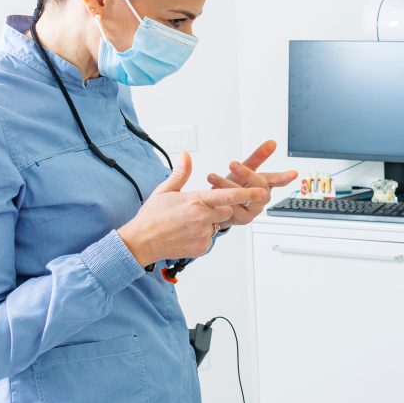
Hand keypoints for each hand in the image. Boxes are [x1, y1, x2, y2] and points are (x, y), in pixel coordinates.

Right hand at [117, 151, 267, 265]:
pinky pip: (209, 240)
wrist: (142, 242)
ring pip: (217, 226)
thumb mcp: (165, 190)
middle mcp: (202, 217)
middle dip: (218, 210)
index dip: (247, 193)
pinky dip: (201, 237)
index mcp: (196, 200)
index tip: (262, 191)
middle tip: (196, 212)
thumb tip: (186, 156)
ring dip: (208, 224)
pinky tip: (185, 235)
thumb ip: (180, 173)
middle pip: (225, 210)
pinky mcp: (202, 247)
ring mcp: (203, 233)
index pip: (228, 195)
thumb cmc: (152, 216)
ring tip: (186, 224)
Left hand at [206, 140, 297, 226]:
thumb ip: (258, 156)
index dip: (284, 177)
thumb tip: (272, 143)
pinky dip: (223, 201)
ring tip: (213, 178)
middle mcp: (262, 197)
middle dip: (247, 174)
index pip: (276, 179)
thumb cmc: (234, 185)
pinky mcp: (244, 219)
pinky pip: (235, 210)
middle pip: (261, 186)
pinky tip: (214, 194)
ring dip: (228, 186)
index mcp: (264, 184)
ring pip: (246, 197)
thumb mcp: (245, 168)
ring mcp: (255, 209)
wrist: (217, 205)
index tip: (294, 173)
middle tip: (233, 164)